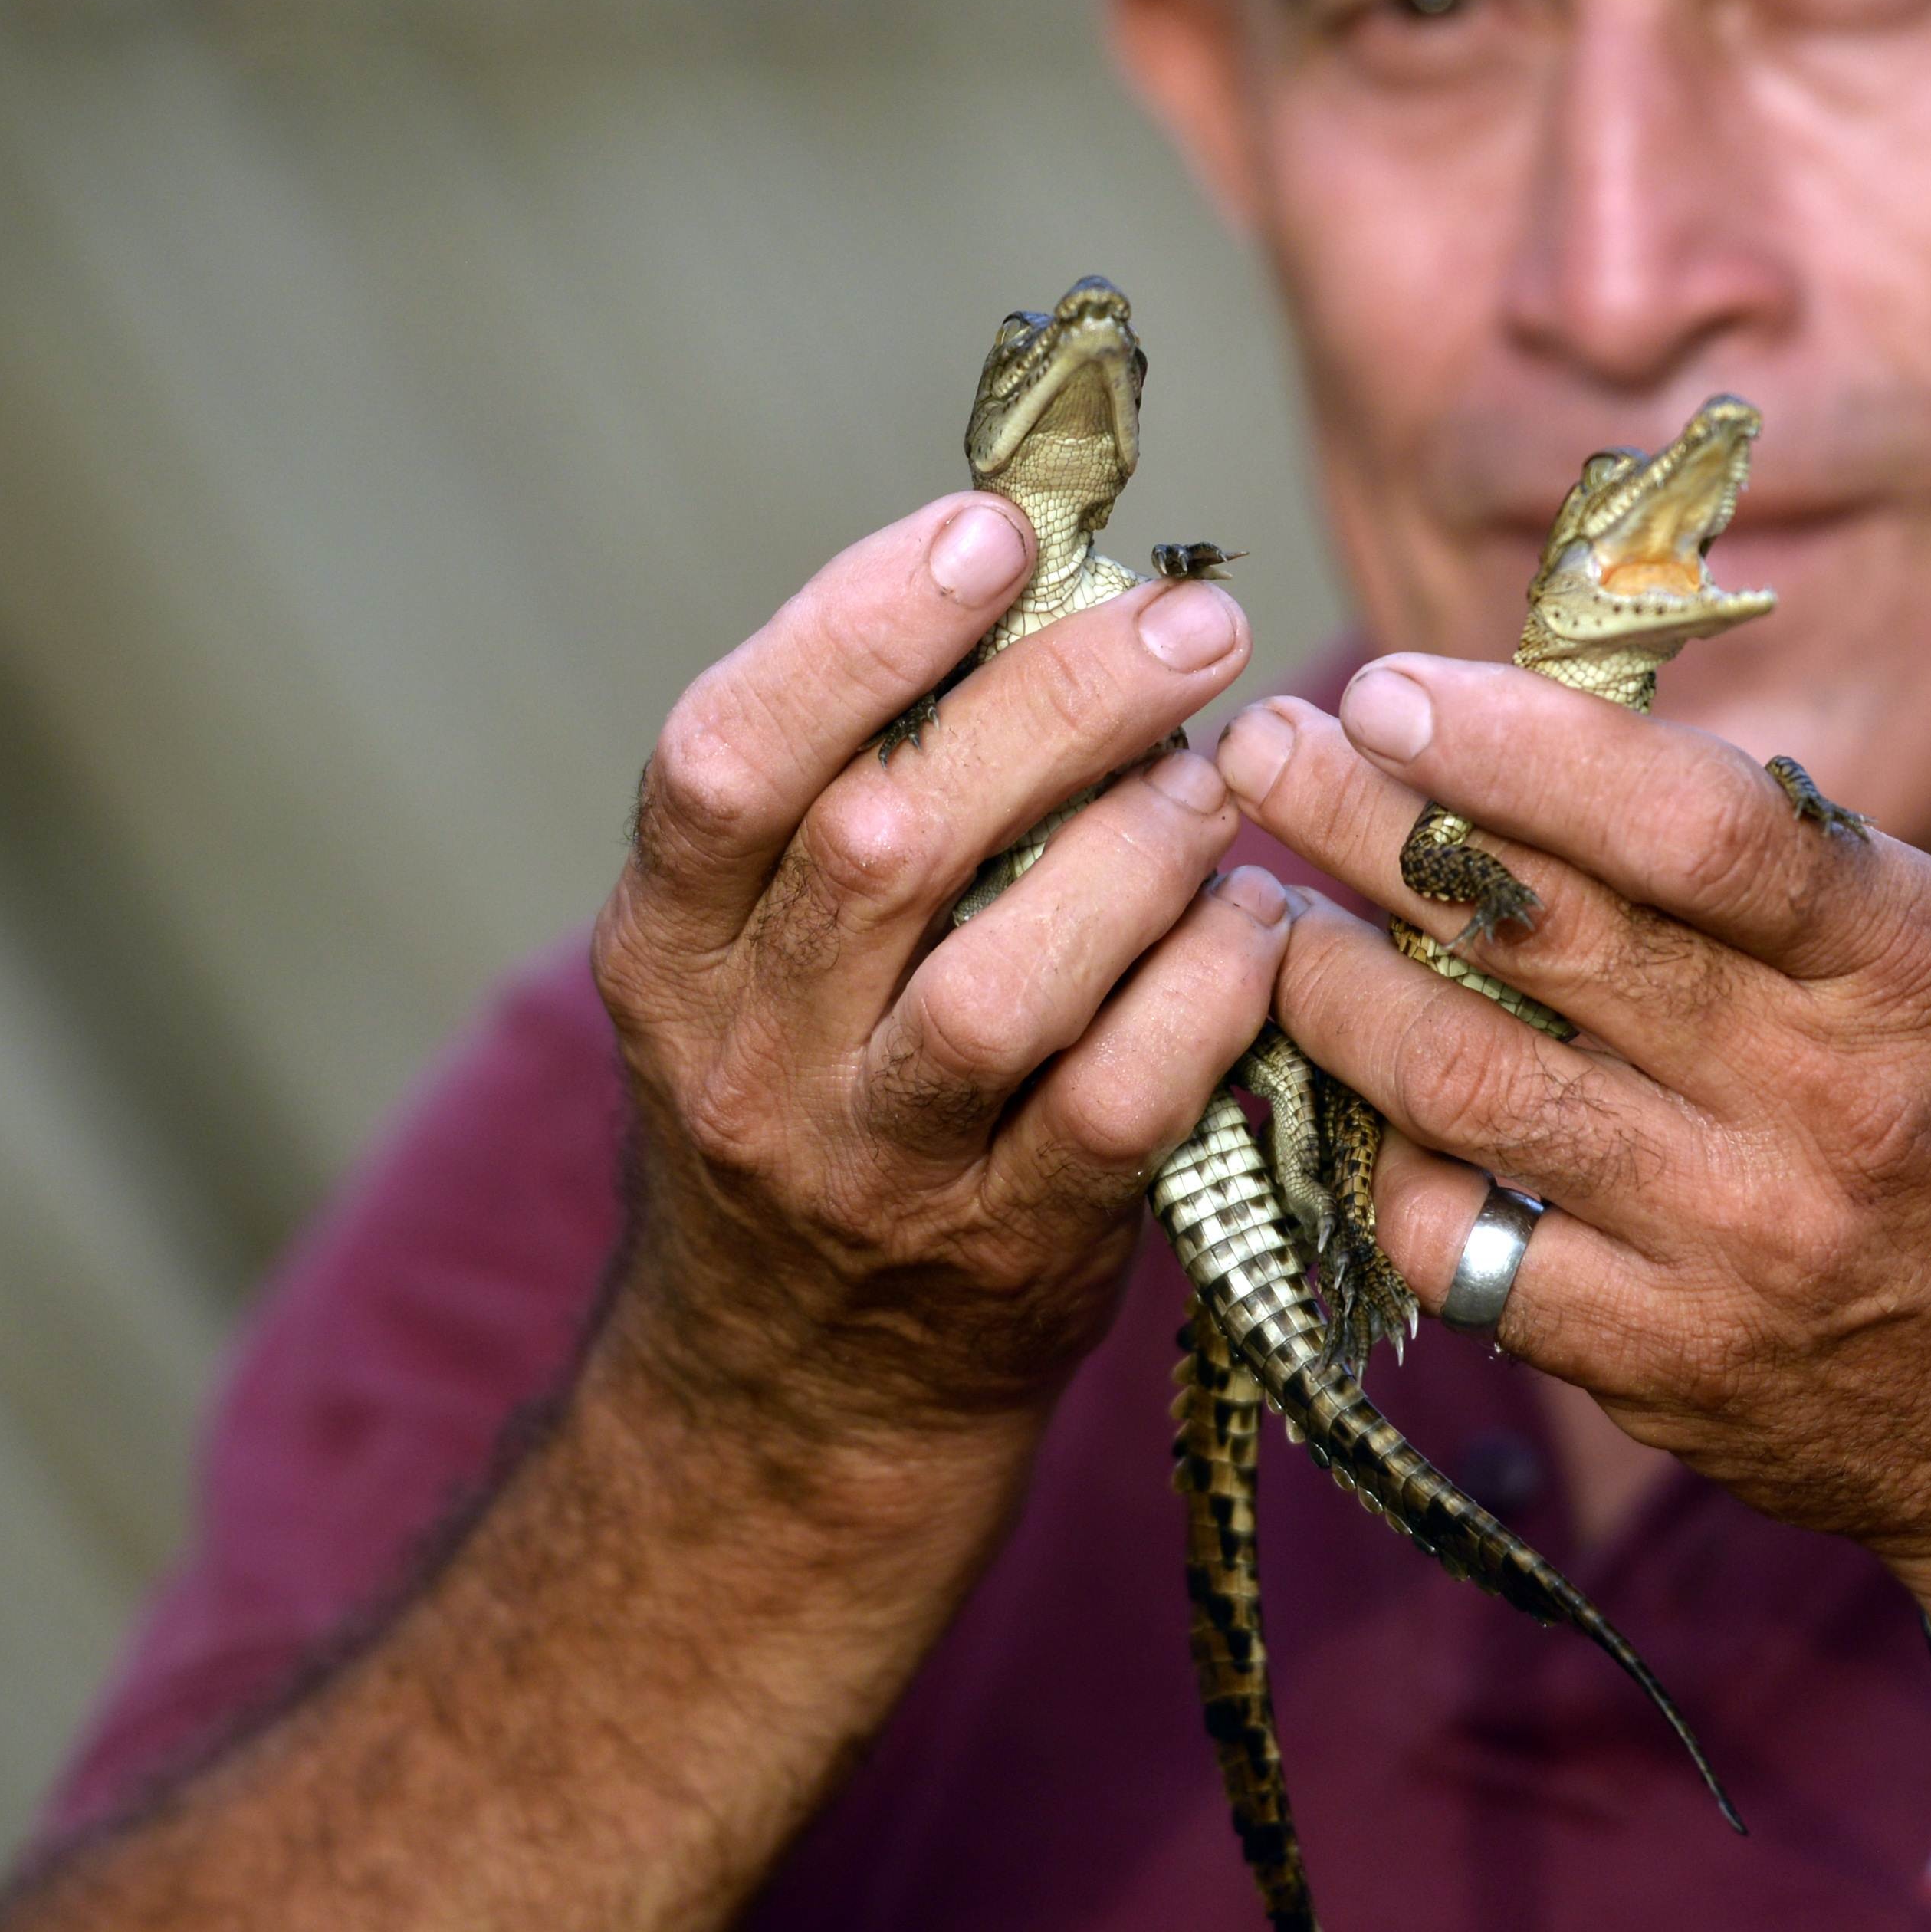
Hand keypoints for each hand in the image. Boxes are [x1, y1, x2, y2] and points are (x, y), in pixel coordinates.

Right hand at [592, 493, 1283, 1495]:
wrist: (794, 1399)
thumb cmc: (820, 1096)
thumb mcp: (770, 955)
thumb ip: (865, 787)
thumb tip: (1041, 569)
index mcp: (665, 947)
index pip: (723, 757)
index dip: (858, 628)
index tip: (996, 531)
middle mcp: (743, 1055)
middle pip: (884, 838)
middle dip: (1056, 701)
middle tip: (1195, 619)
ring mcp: (869, 1167)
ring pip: (1001, 982)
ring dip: (1137, 850)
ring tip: (1228, 773)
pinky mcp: (1002, 1254)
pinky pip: (1119, 1105)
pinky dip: (1205, 996)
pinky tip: (1264, 924)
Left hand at [1215, 656, 1930, 1645]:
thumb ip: (1801, 870)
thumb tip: (1578, 747)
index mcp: (1914, 972)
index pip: (1696, 825)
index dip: (1521, 743)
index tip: (1393, 686)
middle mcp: (1823, 1108)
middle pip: (1544, 936)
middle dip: (1372, 825)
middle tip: (1266, 753)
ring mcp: (1736, 1249)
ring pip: (1468, 1088)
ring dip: (1337, 989)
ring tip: (1271, 922)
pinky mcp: (1668, 1370)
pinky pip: (1466, 1252)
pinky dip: (1387, 1166)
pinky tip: (1353, 1105)